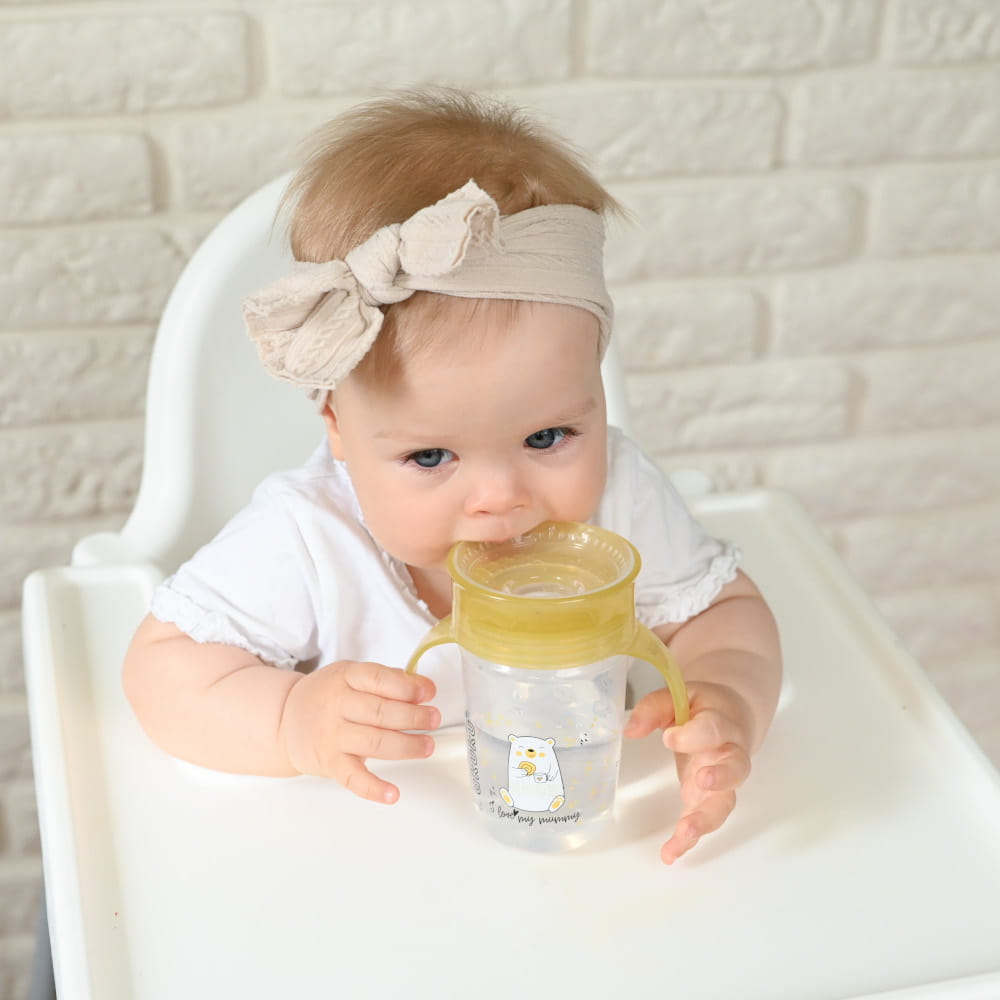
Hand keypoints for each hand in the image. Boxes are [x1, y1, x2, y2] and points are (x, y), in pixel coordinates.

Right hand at [279, 660, 439, 803]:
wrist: (284, 721)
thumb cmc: (325, 697)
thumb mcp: (350, 675)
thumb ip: (385, 679)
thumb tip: (420, 686)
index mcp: (345, 677)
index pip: (380, 679)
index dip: (408, 686)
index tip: (429, 692)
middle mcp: (337, 706)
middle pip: (381, 712)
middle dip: (414, 716)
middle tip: (433, 719)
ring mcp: (332, 736)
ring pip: (375, 742)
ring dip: (406, 746)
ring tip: (426, 745)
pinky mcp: (329, 763)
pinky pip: (353, 778)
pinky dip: (373, 788)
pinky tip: (392, 793)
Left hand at [624, 681, 752, 864]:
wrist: (729, 718)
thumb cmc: (700, 707)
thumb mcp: (678, 697)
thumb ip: (655, 709)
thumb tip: (631, 729)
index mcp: (721, 722)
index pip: (713, 728)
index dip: (693, 735)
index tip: (669, 737)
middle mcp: (729, 754)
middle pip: (735, 769)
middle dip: (721, 777)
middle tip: (702, 781)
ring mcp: (722, 782)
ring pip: (724, 803)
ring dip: (705, 819)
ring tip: (684, 832)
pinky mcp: (708, 800)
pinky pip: (704, 822)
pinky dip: (689, 840)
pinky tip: (670, 853)